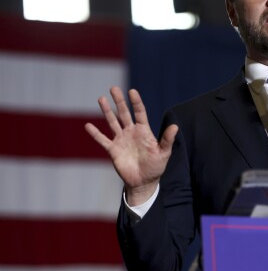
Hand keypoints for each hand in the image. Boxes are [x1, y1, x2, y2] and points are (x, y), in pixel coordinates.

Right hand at [84, 87, 177, 204]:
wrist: (144, 182)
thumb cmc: (156, 167)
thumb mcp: (164, 153)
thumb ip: (167, 139)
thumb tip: (175, 126)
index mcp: (144, 131)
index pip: (139, 113)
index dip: (136, 102)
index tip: (132, 91)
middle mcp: (131, 132)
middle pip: (124, 113)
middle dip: (119, 101)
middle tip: (113, 88)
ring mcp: (121, 140)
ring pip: (112, 122)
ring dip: (107, 111)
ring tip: (101, 99)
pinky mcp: (113, 150)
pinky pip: (103, 140)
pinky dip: (95, 133)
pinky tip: (88, 125)